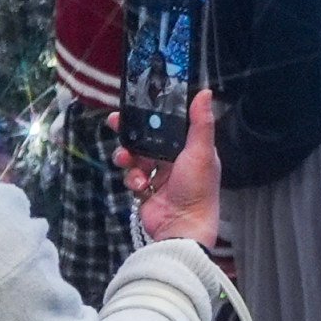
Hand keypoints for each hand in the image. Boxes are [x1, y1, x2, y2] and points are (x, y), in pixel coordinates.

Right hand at [129, 89, 221, 246]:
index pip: (169, 122)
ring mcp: (159, 174)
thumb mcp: (202, 151)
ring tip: (126, 159)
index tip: (137, 103)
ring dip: (128, 155)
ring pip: (135, 155)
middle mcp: (174, 158)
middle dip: (131, 131)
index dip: (152, 113)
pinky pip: (132, 176)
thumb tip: (205, 93)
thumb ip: (200, 122)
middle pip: (147, 137)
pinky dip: (132, 178)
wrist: (181, 227)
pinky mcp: (146, 189)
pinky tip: (140, 185)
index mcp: (190, 146)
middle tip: (115, 122)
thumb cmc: (198, 189)